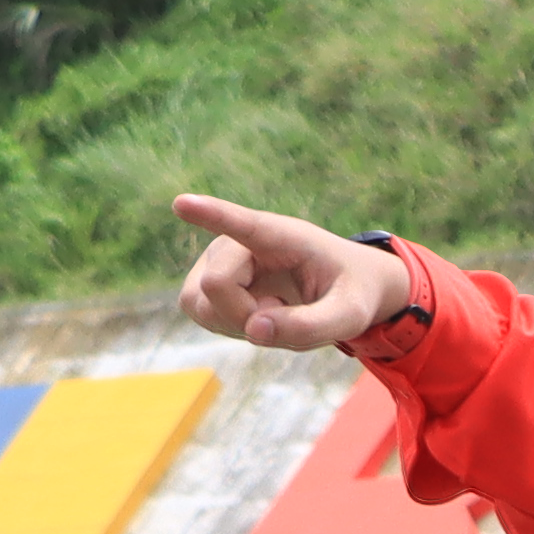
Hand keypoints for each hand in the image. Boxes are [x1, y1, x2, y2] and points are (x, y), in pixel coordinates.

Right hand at [174, 193, 411, 351]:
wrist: (342, 288)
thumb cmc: (349, 293)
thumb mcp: (350, 315)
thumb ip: (311, 325)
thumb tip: (254, 330)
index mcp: (281, 235)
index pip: (241, 222)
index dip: (210, 214)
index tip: (182, 203)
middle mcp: (238, 241)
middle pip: (216, 285)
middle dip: (246, 315)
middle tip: (285, 311)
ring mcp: (216, 260)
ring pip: (201, 304)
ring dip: (240, 324)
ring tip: (276, 310)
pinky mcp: (205, 283)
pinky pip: (202, 315)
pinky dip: (232, 327)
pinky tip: (261, 316)